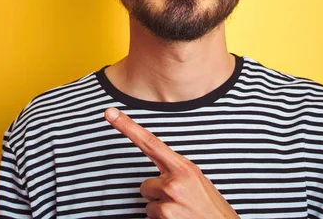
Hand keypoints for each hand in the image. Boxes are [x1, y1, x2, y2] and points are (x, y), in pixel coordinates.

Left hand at [104, 107, 238, 218]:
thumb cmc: (212, 210)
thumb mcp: (198, 183)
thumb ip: (177, 173)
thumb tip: (157, 176)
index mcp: (185, 168)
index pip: (150, 142)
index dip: (127, 127)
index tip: (110, 113)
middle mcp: (175, 183)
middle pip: (145, 185)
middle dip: (157, 195)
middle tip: (180, 204)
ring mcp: (169, 203)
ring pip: (148, 205)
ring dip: (161, 212)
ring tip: (182, 215)